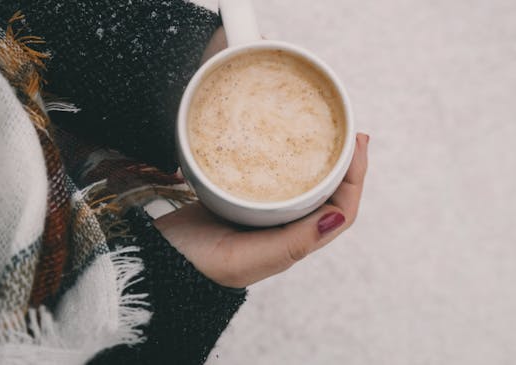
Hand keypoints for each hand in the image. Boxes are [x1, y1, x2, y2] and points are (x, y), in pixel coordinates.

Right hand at [154, 133, 369, 287]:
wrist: (156, 262)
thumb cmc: (199, 265)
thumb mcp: (248, 259)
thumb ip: (292, 243)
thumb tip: (338, 218)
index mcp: (292, 244)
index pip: (340, 210)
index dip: (356, 178)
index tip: (358, 142)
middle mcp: (282, 229)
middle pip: (327, 193)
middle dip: (343, 163)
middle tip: (348, 129)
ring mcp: (260, 214)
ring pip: (301, 184)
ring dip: (318, 159)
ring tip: (323, 131)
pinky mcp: (237, 200)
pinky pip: (270, 177)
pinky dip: (283, 158)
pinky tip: (276, 140)